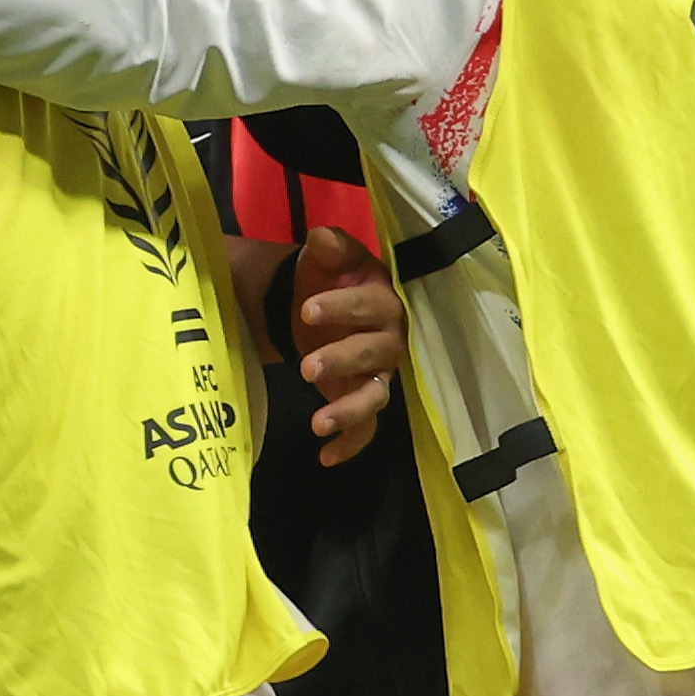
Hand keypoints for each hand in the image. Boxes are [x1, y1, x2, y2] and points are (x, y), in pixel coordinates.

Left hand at [288, 225, 404, 466]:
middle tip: (306, 366)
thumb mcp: (326, 256)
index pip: (370, 304)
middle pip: (375, 353)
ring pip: (375, 396)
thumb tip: (322, 238)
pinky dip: (349, 444)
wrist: (315, 302)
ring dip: (349, 410)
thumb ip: (328, 247)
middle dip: (342, 360)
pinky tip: (325, 457)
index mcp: (382, 299)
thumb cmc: (327, 277)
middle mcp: (388, 339)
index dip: (342, 308)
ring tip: (318, 422)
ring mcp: (378, 374)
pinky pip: (366, 427)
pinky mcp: (363, 399)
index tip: (307, 310)